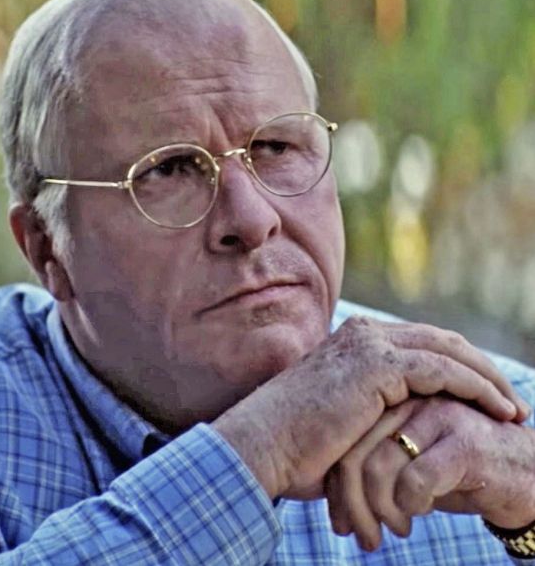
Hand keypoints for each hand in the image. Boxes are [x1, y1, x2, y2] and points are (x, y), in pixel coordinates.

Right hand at [212, 316, 528, 500]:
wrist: (266, 444)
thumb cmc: (298, 443)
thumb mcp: (344, 415)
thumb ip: (374, 405)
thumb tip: (401, 423)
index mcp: (355, 340)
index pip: (421, 344)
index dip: (459, 366)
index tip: (485, 395)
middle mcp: (364, 333)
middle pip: (441, 341)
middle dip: (481, 368)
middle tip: (510, 400)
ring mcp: (369, 344)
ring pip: (448, 351)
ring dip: (488, 378)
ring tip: (514, 409)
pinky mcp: (378, 364)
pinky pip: (443, 370)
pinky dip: (476, 387)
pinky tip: (498, 408)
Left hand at [325, 396, 534, 551]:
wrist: (527, 475)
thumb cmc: (457, 472)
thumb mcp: (407, 466)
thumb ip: (372, 466)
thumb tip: (332, 500)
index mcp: (390, 399)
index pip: (344, 441)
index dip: (336, 487)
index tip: (340, 522)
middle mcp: (409, 400)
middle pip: (355, 453)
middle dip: (352, 504)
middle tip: (361, 536)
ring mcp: (436, 416)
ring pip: (379, 467)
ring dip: (380, 511)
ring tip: (394, 531)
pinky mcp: (463, 441)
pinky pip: (416, 479)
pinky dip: (410, 506)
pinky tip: (419, 515)